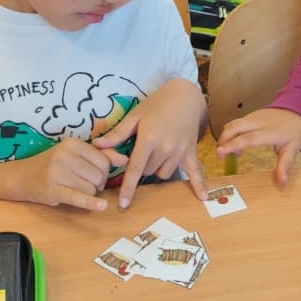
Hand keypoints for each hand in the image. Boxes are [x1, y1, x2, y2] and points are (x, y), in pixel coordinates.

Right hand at [8, 137, 123, 210]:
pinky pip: (78, 198)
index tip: (95, 174)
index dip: (104, 171)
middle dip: (97, 183)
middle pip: (98, 175)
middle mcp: (64, 156)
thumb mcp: (76, 154)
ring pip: (91, 188)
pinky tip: (102, 206)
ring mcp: (57, 173)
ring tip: (76, 188)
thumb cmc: (54, 164)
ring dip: (89, 193)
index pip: (103, 160)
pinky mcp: (53, 190)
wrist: (23, 176)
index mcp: (72, 144)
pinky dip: (92, 203)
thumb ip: (102, 155)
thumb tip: (125, 160)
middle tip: (85, 183)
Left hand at [93, 79, 207, 207]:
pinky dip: (198, 185)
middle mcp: (165, 148)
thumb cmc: (157, 104)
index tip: (123, 204)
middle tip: (142, 149)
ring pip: (163, 173)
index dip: (128, 187)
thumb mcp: (135, 116)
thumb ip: (117, 134)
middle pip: (148, 171)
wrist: (185, 96)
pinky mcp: (190, 151)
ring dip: (157, 168)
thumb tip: (97, 145)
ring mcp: (179, 151)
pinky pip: (195, 171)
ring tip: (157, 151)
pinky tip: (203, 197)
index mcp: (149, 139)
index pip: (135, 168)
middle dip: (141, 166)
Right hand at [216, 108, 300, 184]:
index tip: (221, 152)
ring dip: (225, 136)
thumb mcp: (292, 149)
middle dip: (223, 140)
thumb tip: (281, 182)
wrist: (297, 110)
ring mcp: (253, 117)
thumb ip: (285, 165)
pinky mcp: (250, 115)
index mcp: (269, 132)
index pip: (248, 139)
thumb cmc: (294, 131)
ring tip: (227, 152)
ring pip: (233, 124)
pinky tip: (234, 143)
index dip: (233, 145)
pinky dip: (230, 132)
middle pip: (235, 128)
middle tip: (219, 156)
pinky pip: (236, 122)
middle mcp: (259, 123)